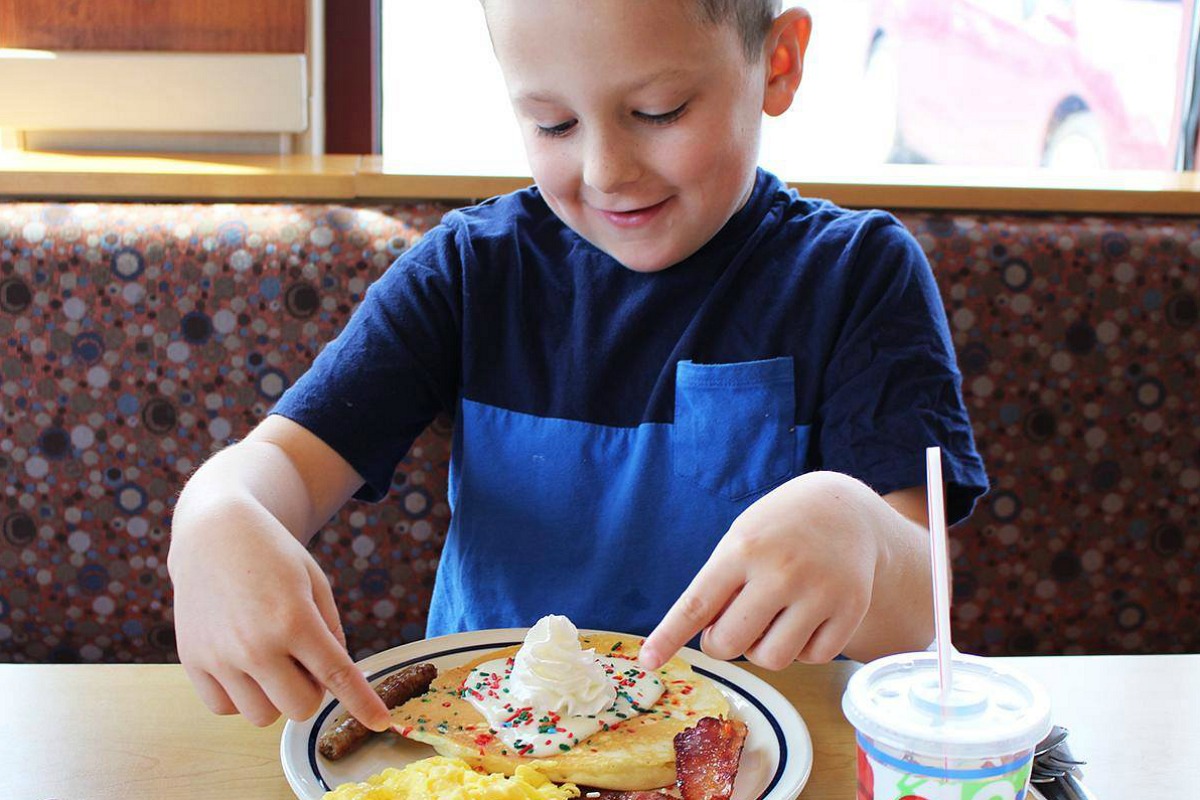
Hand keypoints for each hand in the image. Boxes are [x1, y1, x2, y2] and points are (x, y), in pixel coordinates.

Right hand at [168, 509, 390, 730]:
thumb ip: (331, 631)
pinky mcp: (192, 662)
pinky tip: (243, 664)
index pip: (337, 676)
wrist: (213, 533)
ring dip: (275, 696)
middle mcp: (255, 645)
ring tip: (271, 657)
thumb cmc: (272, 555)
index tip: (380, 722)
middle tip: (303, 658)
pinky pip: (225, 708)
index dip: (362, 703)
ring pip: (262, 716)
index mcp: (294, 620)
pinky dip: (240, 696)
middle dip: (311, 690)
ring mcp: (220, 657)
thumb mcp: (315, 582)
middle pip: (300, 708)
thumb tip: (335, 679)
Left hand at [640, 471, 885, 670]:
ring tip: (771, 619)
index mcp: (743, 549)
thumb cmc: (778, 529)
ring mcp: (819, 591)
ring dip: (763, 650)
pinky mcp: (851, 609)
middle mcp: (781, 571)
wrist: (844, 510)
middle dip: (722, 642)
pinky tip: (805, 621)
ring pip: (772, 659)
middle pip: (731, 643)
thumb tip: (707, 640)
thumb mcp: (741, 539)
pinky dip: (802, 650)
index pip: (696, 604)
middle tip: (732, 625)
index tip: (647, 661)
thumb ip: (721, 586)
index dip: (669, 637)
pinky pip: (813, 658)